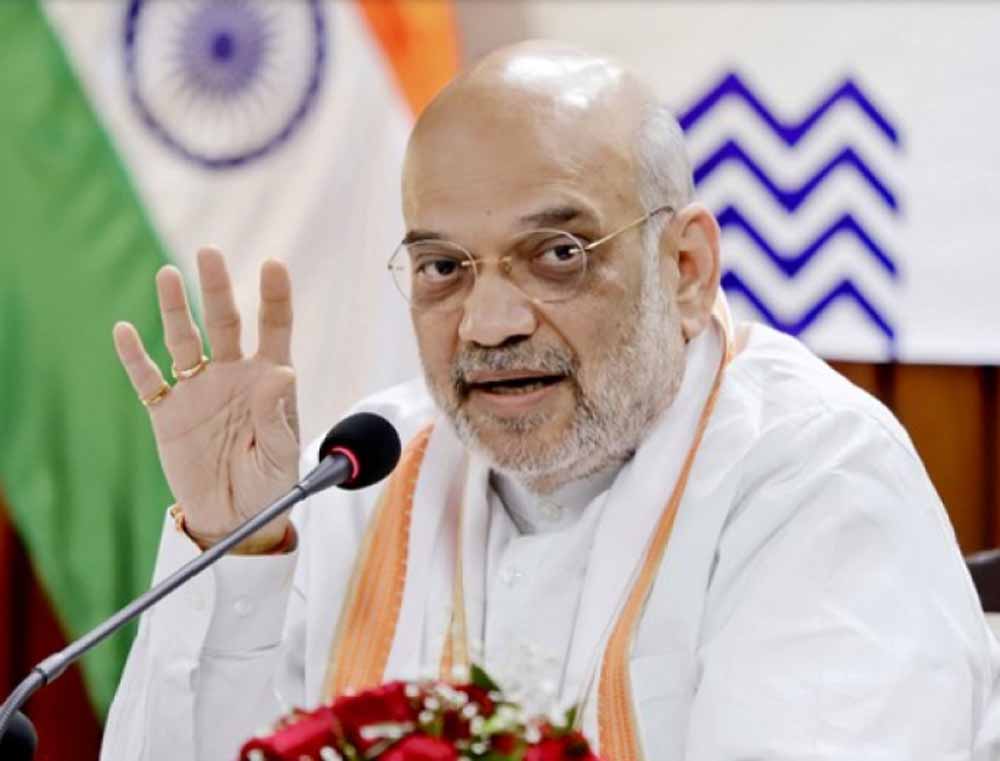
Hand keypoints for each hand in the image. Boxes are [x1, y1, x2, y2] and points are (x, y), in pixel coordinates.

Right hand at [113, 248, 299, 553]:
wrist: (235, 516)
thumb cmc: (270, 483)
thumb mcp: (280, 454)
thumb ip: (277, 415)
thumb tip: (280, 371)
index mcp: (269, 379)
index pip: (274, 328)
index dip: (274, 297)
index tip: (273, 265)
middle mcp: (233, 375)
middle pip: (224, 323)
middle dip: (216, 289)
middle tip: (209, 253)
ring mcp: (198, 390)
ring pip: (184, 341)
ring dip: (175, 310)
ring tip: (167, 275)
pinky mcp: (167, 413)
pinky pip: (148, 380)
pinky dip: (135, 358)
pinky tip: (124, 331)